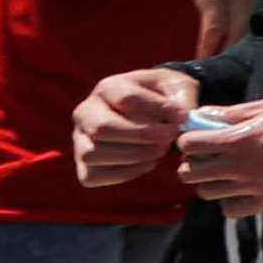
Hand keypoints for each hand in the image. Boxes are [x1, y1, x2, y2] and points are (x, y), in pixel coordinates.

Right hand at [68, 64, 197, 188]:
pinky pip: (93, 175)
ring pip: (93, 153)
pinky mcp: (82, 164)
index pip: (126, 98)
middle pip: (102, 128)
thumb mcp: (178, 87)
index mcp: (108, 88)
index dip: (158, 109)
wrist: (151, 111)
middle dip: (142, 136)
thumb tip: (182, 118)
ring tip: (160, 150)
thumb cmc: (164, 96)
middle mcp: (86, 112)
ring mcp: (79, 139)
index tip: (182, 118)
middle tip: (170, 138)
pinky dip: (124, 173)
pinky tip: (148, 162)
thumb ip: (183, 99)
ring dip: (133, 156)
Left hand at [180, 92, 262, 214]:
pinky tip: (240, 188)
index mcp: (239, 138)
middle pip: (190, 173)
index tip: (198, 136)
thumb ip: (233, 113)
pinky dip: (229, 201)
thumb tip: (202, 116)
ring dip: (209, 182)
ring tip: (222, 172)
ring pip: (207, 193)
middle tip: (206, 155)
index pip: (189, 145)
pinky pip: (232, 210)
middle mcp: (241, 165)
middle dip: (192, 162)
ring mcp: (255, 185)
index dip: (189, 139)